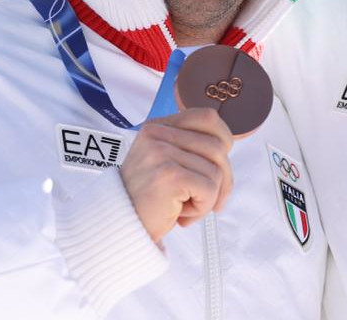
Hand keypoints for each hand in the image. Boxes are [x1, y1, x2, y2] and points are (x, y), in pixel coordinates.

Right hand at [118, 108, 233, 243]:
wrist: (119, 227)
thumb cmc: (146, 199)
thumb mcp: (164, 162)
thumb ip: (189, 149)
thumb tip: (227, 147)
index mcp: (157, 127)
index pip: (207, 118)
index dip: (223, 140)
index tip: (218, 164)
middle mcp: (157, 135)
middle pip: (218, 147)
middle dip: (223, 178)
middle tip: (207, 199)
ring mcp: (161, 153)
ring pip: (216, 170)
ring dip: (208, 197)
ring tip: (184, 208)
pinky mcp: (169, 175)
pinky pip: (209, 189)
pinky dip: (202, 208)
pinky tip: (181, 215)